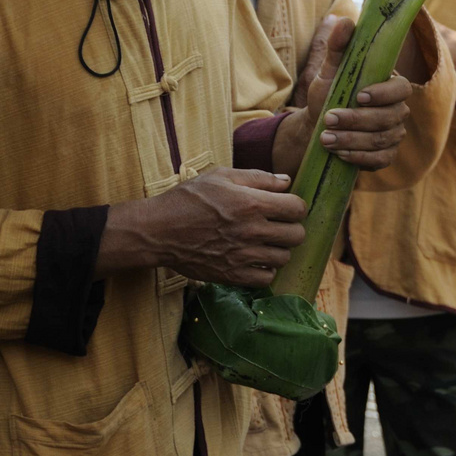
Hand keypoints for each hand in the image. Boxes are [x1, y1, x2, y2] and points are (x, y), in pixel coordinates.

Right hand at [99, 168, 306, 287]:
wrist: (157, 230)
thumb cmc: (188, 199)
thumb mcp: (221, 176)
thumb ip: (258, 177)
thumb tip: (287, 180)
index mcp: (252, 203)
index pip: (298, 208)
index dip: (296, 206)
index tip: (286, 207)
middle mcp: (252, 231)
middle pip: (297, 235)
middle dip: (291, 228)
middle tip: (278, 226)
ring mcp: (242, 255)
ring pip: (284, 258)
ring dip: (279, 250)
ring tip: (266, 243)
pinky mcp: (231, 274)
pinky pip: (266, 279)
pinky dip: (265, 271)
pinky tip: (256, 260)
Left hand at [273, 17, 413, 173]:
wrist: (318, 128)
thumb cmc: (328, 95)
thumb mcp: (328, 71)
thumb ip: (338, 48)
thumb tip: (346, 22)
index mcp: (390, 86)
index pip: (401, 89)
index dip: (383, 94)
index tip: (358, 96)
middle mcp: (398, 111)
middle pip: (389, 118)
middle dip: (357, 120)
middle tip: (329, 119)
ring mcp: (394, 135)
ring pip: (382, 140)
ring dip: (352, 139)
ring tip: (326, 138)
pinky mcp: (386, 156)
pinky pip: (380, 159)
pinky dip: (359, 157)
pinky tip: (339, 153)